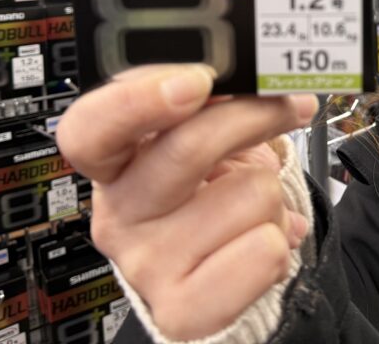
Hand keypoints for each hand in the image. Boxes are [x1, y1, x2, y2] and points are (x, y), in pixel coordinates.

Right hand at [57, 64, 317, 339]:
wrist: (224, 264)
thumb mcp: (206, 132)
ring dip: (270, 194)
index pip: (91, 128)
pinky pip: (263, 252)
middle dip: (253, 116)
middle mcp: (120, 211)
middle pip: (186, 150)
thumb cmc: (211, 188)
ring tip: (251, 205)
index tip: (196, 80)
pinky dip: (280, 239)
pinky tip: (257, 240)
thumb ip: (213, 97)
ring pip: (249, 195)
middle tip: (288, 104)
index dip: (138, 100)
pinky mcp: (182, 308)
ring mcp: (146, 263)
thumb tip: (255, 69)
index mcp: (113, 159)